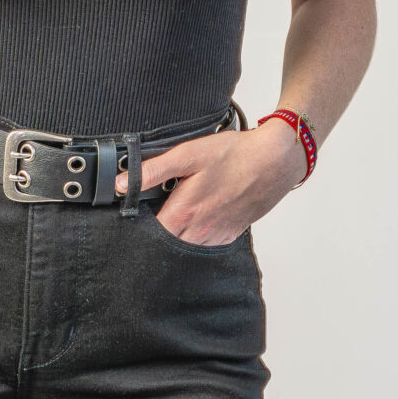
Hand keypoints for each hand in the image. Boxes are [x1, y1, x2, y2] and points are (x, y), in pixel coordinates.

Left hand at [115, 119, 307, 243]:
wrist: (275, 161)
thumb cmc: (234, 154)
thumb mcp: (188, 154)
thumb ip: (152, 170)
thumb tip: (122, 184)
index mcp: (183, 213)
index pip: (149, 234)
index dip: (140, 225)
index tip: (138, 213)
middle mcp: (198, 231)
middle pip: (167, 242)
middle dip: (159, 230)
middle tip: (161, 208)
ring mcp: (216, 236)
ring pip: (186, 244)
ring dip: (180, 232)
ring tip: (185, 209)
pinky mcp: (231, 234)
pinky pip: (206, 243)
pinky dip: (200, 233)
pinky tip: (204, 214)